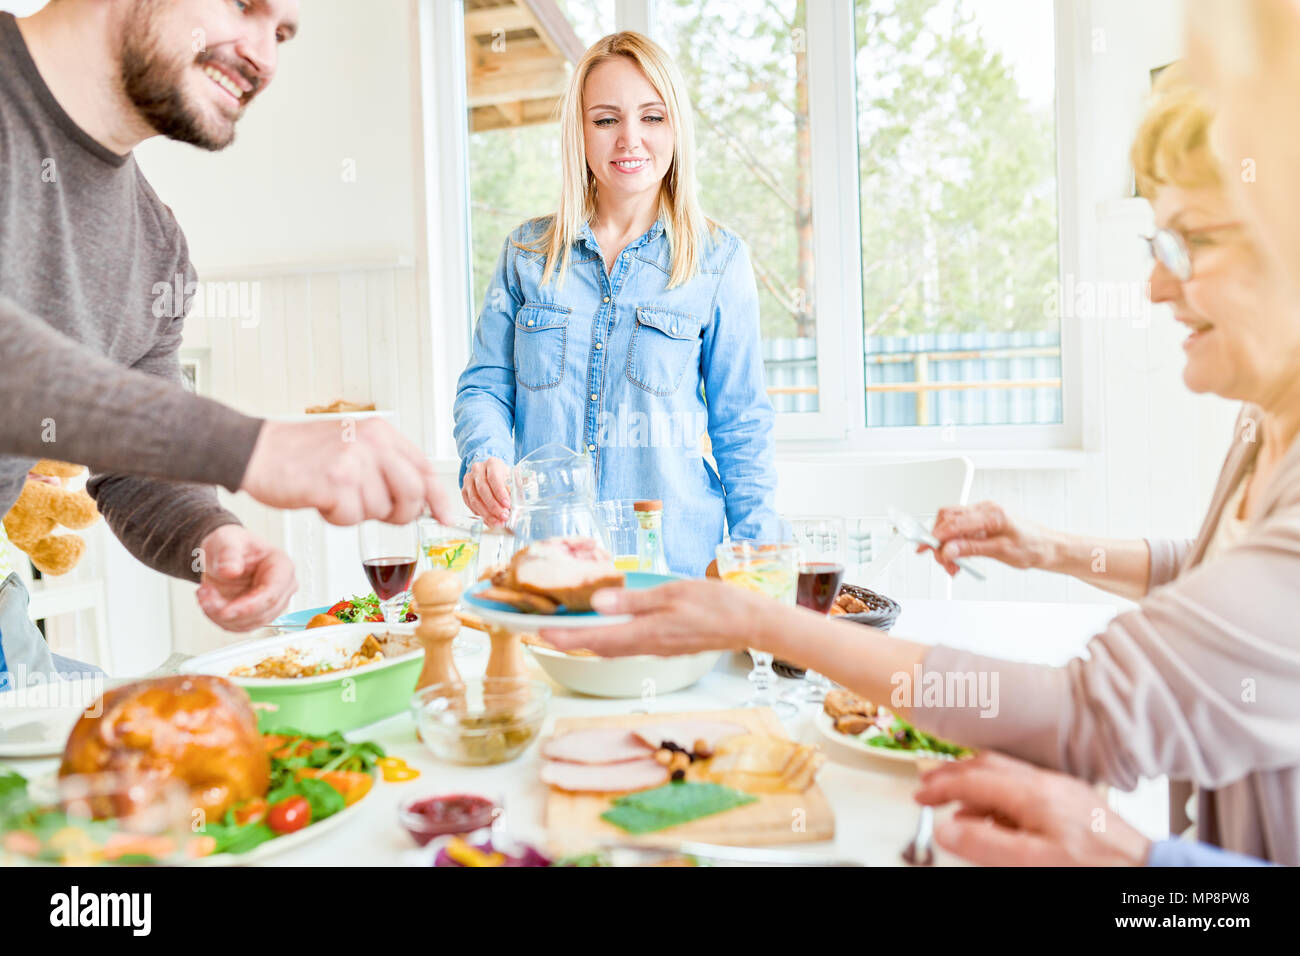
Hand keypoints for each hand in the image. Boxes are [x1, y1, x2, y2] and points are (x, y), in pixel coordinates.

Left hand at [194, 525, 296, 631]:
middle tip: (205, 598)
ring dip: (220, 615)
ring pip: (248, 623)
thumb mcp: (226, 541)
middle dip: (230, 611)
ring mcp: (269, 604)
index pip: (273, 593)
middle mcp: (281, 588)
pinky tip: (208, 601)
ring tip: (203, 595)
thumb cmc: (231, 545)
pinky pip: (237, 626)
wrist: (222, 555)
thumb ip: (228, 553)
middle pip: (262, 612)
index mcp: (282, 567)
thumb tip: (231, 570)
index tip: (226, 611)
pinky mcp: (254, 615)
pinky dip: (218, 618)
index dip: (250, 606)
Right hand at [240, 419, 453, 525]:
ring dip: (357, 513)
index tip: (446, 517)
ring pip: (380, 510)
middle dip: (400, 513)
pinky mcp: (335, 482)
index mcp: (381, 432)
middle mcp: (372, 442)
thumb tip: (420, 501)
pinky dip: (336, 517)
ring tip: (333, 494)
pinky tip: (320, 499)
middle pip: (413, 494)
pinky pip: (352, 518)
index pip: (424, 469)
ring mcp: (355, 461)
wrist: (256, 451)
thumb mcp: (353, 446)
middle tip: (378, 513)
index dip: (438, 497)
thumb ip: (386, 467)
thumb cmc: (302, 455)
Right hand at [461, 456, 510, 527]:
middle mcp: (478, 469)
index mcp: (492, 463)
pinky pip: (470, 505)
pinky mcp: (464, 490)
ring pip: (475, 499)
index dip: (500, 493)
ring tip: (497, 522)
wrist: (491, 472)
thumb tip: (516, 506)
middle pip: (483, 490)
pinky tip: (489, 520)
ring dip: (487, 513)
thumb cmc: (503, 475)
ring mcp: (469, 480)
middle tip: (503, 516)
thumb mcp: (512, 478)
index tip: (507, 504)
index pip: (494, 478)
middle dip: (494, 506)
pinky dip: (480, 514)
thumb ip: (515, 489)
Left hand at [540, 579, 776, 656]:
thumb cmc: (717, 604)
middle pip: (600, 648)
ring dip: (589, 642)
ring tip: (568, 631)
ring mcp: (659, 649)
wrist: (750, 624)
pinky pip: (630, 646)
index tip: (539, 633)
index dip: (565, 637)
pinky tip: (608, 630)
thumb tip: (597, 602)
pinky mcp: (669, 646)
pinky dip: (611, 640)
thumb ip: (633, 599)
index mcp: (646, 633)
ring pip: (614, 649)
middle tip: (544, 632)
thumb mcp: (672, 593)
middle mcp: (648, 646)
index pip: (595, 639)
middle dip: (571, 642)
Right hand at [914, 751, 1150, 866]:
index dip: (941, 786)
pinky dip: (1000, 795)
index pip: (973, 779)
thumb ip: (986, 846)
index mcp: (1034, 793)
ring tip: (956, 806)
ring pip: (1007, 773)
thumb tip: (946, 830)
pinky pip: (1026, 787)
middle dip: (953, 774)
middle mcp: (1048, 783)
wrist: (1147, 872)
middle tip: (929, 787)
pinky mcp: (1074, 800)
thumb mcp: (1033, 863)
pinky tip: (998, 817)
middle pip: (988, 764)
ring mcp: (1063, 789)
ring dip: (976, 784)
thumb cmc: (1097, 868)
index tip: (919, 795)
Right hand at [926, 501, 1052, 575]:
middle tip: (942, 561)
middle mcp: (985, 510)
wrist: (1050, 548)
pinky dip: (954, 544)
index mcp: (991, 514)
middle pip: (948, 518)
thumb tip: (949, 549)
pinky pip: (960, 530)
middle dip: (939, 540)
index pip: (954, 521)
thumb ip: (972, 549)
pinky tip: (959, 559)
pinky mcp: (982, 523)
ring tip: (953, 565)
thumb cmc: (1034, 547)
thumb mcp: (1002, 552)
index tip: (926, 549)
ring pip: (951, 524)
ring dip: (946, 544)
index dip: (936, 536)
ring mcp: (982, 515)